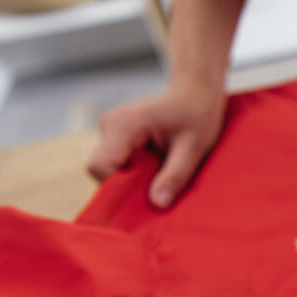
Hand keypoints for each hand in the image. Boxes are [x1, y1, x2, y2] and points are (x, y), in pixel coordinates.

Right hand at [86, 84, 225, 208]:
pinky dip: (135, 170)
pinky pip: (116, 163)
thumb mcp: (194, 147)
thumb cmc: (197, 114)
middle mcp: (109, 125)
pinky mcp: (115, 137)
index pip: (99, 167)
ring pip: (109, 168)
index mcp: (123, 124)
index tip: (148, 191)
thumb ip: (175, 175)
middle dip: (128, 183)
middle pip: (101, 170)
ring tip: (162, 166)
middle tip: (161, 178)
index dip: (118, 186)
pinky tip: (156, 162)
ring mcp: (109, 130)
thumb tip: (158, 203)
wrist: (196, 92)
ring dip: (133, 176)